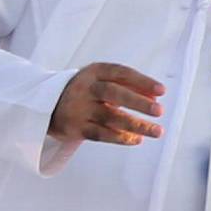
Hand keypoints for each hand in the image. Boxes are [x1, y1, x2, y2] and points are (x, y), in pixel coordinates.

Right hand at [49, 63, 164, 147]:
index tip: (162, 91)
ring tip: (157, 131)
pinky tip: (137, 139)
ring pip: (109, 117)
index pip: (120, 73)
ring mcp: (78, 109)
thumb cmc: (87, 92)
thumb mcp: (103, 81)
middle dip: (138, 102)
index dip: (142, 81)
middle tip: (159, 110)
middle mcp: (85, 88)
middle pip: (113, 93)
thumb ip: (130, 85)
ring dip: (136, 125)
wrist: (47, 106)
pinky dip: (121, 137)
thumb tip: (156, 96)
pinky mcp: (75, 128)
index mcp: (94, 72)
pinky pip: (100, 134)